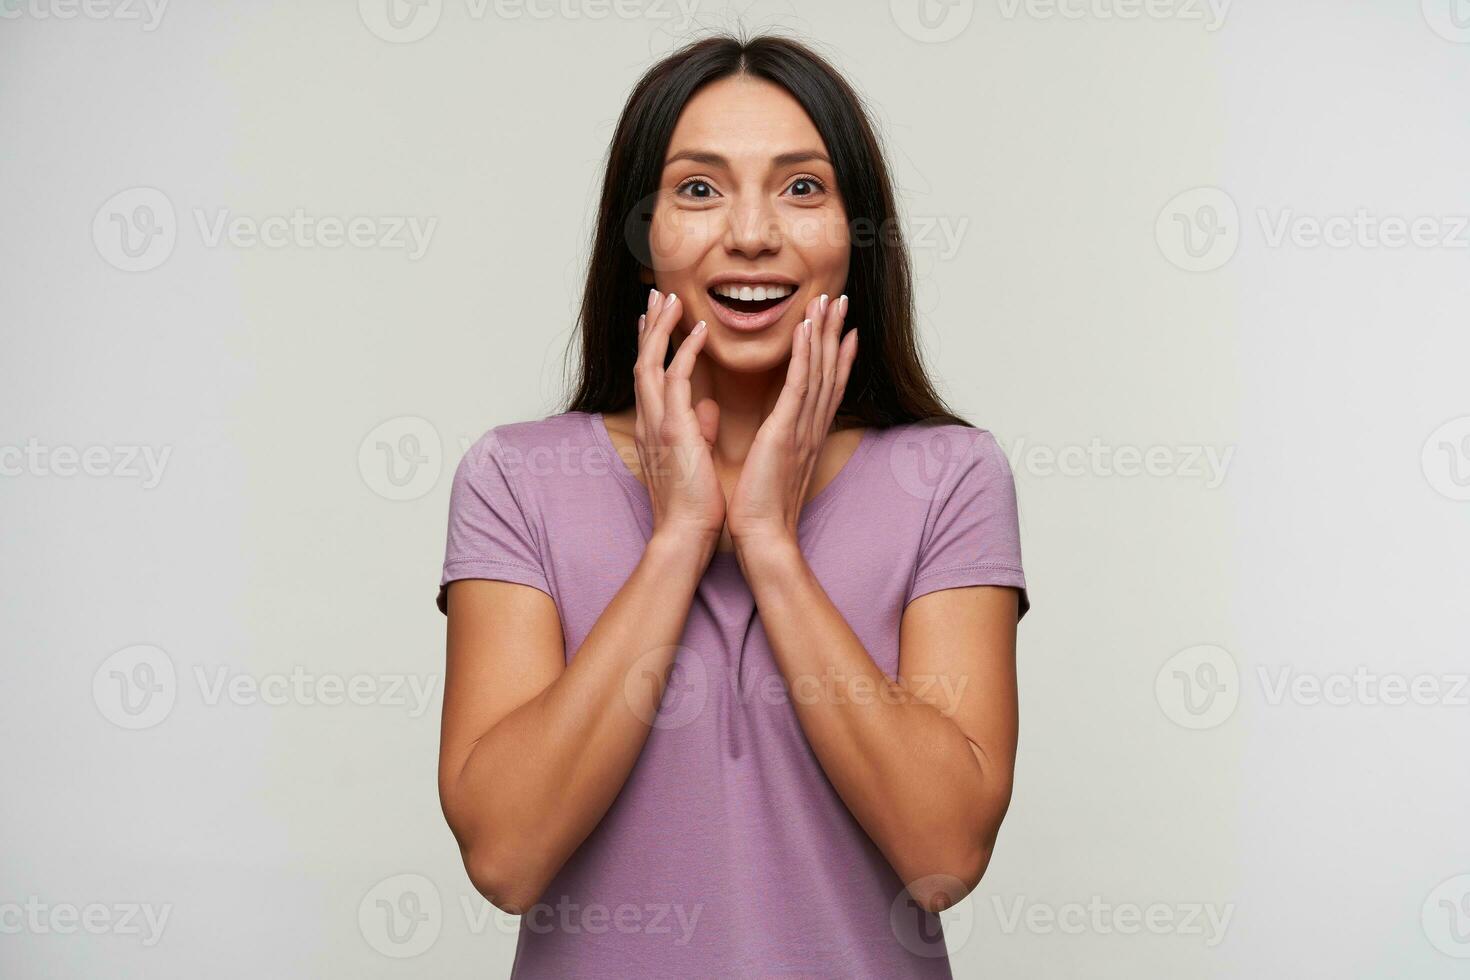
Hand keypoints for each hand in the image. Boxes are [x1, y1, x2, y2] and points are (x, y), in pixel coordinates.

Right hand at [632, 288, 724, 544]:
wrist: (687, 536)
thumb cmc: (695, 505)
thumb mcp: (695, 460)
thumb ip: (696, 430)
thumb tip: (706, 411)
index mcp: (656, 429)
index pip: (651, 376)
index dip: (654, 344)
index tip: (660, 318)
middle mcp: (650, 422)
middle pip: (643, 361)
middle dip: (650, 326)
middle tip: (657, 294)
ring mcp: (657, 425)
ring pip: (650, 363)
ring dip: (662, 328)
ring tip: (671, 298)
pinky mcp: (672, 430)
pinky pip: (675, 380)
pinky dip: (686, 351)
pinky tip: (700, 330)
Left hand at [726, 292, 857, 546]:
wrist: (764, 539)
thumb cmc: (761, 511)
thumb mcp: (771, 469)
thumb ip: (775, 444)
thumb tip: (774, 430)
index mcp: (805, 436)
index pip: (825, 387)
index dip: (836, 356)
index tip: (844, 329)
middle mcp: (810, 428)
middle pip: (829, 371)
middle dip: (835, 333)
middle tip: (841, 300)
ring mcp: (801, 428)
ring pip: (818, 371)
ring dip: (822, 333)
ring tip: (827, 301)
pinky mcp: (786, 432)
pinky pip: (798, 386)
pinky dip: (804, 355)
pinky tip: (805, 329)